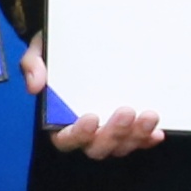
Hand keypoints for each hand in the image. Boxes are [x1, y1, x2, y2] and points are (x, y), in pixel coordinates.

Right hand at [26, 40, 164, 159]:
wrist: (78, 43)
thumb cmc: (57, 51)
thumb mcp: (40, 51)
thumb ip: (33, 65)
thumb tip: (36, 85)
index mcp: (58, 120)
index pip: (65, 139)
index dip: (78, 134)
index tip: (91, 117)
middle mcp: (85, 133)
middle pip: (97, 148)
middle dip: (114, 134)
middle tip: (126, 111)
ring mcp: (108, 132)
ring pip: (121, 146)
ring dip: (136, 136)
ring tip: (149, 115)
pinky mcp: (128, 127)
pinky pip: (138, 141)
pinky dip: (147, 139)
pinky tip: (157, 131)